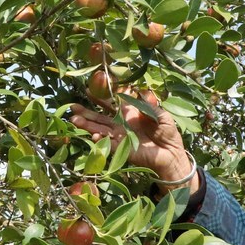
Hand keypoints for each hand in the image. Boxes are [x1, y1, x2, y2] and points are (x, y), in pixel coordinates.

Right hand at [69, 90, 197, 190]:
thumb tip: (143, 92)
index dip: (100, 98)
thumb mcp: (161, 116)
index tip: (89, 90)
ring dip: (88, 125)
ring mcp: (120, 138)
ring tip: (74, 120)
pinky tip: (95, 135)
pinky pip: (109, 144)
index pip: (111, 104)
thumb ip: (150, 105)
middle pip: (100, 118)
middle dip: (86, 113)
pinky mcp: (122, 150)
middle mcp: (121, 125)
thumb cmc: (167, 133)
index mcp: (129, 114)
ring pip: (101, 130)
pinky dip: (101, 140)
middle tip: (72, 107)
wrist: (171, 154)